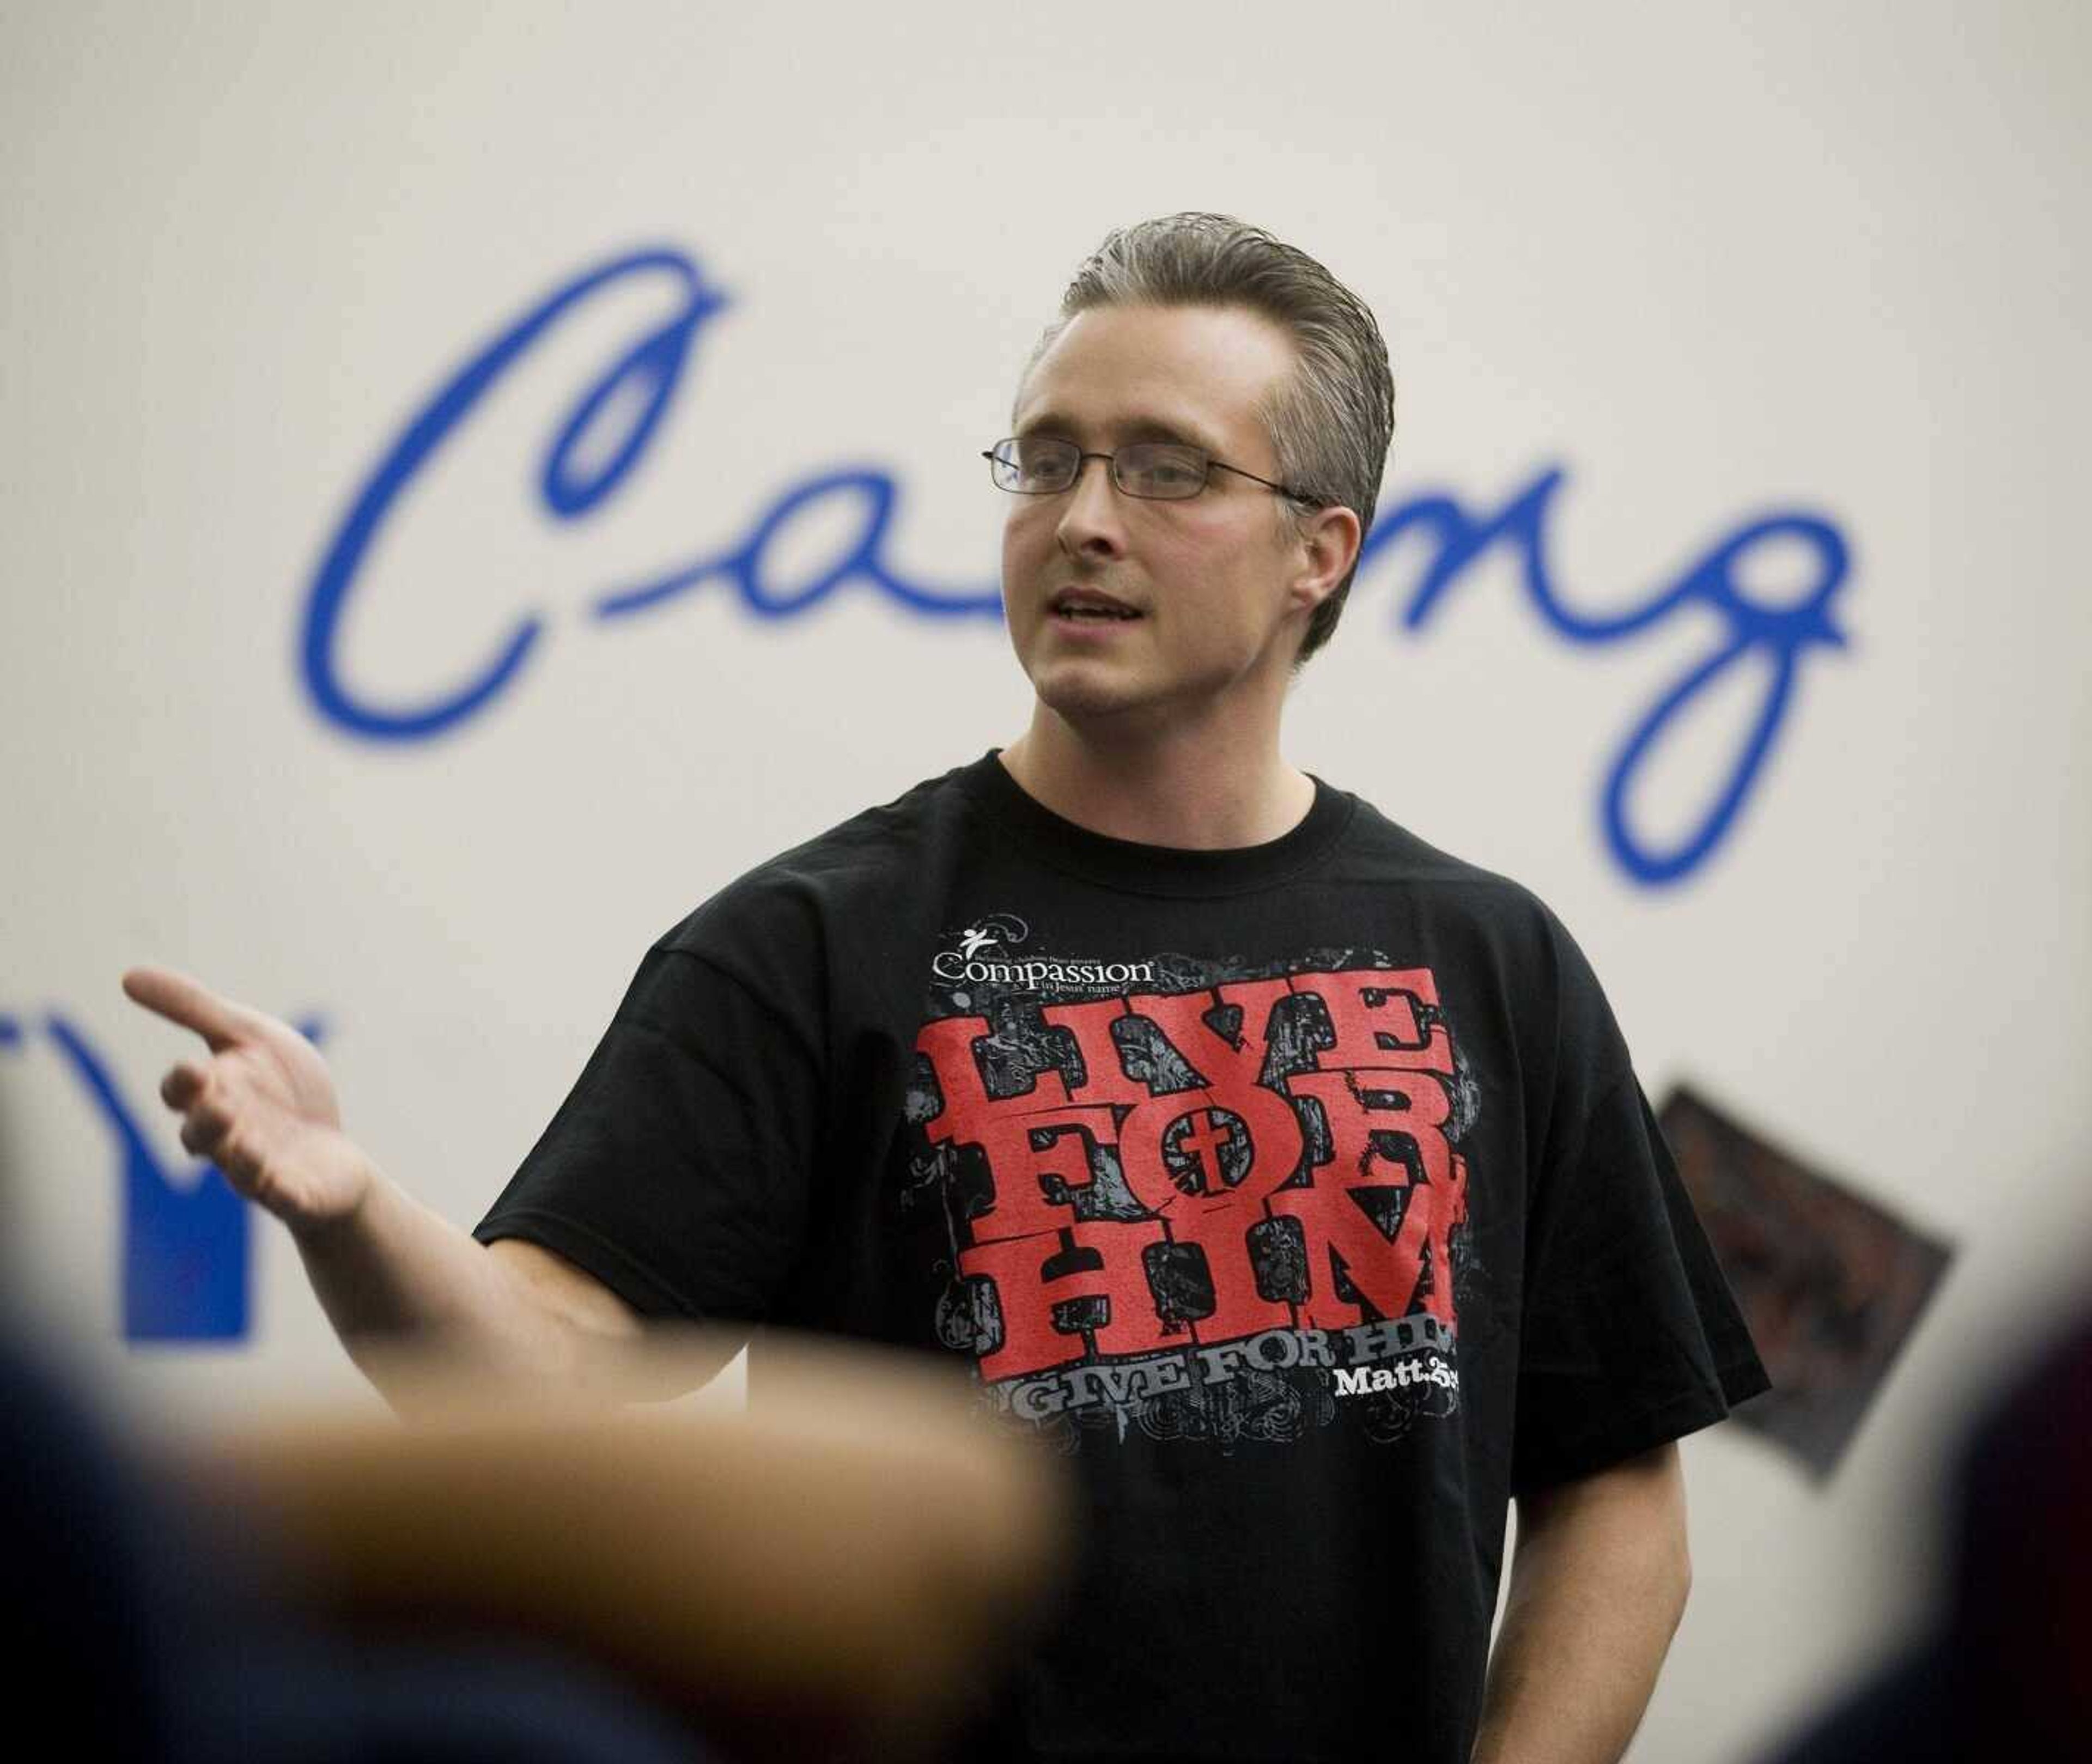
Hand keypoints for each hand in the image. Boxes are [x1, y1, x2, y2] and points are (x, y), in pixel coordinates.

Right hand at [123, 966, 372, 1235]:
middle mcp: (228, 1138)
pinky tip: (287, 1188)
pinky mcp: (295, 1194)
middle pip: (202, 1135)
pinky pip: (284, 1198)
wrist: (332, 1151)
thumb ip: (194, 1009)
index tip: (192, 1069)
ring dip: (243, 1159)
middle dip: (208, 1122)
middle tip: (220, 1106)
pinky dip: (284, 1194)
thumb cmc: (284, 1088)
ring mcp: (259, 1170)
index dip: (183, 1084)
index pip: (182, 1092)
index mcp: (213, 1095)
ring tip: (252, 1149)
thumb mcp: (247, 1036)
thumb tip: (127, 976)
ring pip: (239, 1170)